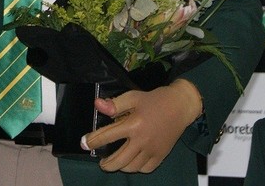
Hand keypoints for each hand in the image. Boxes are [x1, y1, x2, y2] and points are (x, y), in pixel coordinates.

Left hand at [82, 78, 202, 172]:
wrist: (180, 106)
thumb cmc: (155, 100)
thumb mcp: (133, 97)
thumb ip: (115, 104)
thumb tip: (97, 105)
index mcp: (133, 124)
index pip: (107, 136)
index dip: (93, 141)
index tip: (84, 144)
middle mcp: (142, 140)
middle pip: (119, 160)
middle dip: (106, 164)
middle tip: (101, 162)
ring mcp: (153, 150)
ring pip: (132, 167)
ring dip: (121, 167)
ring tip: (115, 162)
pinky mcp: (161, 155)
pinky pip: (146, 169)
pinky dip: (137, 168)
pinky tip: (132, 162)